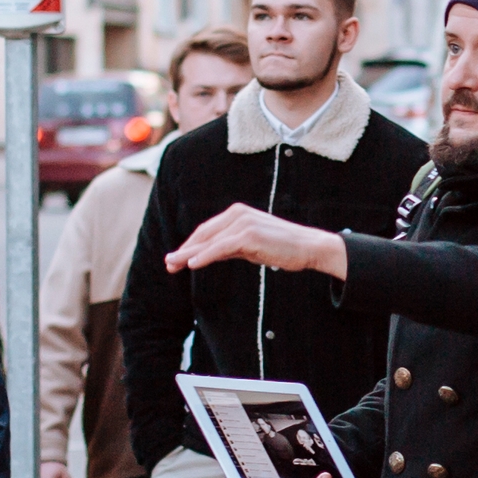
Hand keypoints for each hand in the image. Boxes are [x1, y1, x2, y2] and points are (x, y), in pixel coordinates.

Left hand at [167, 204, 347, 283]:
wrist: (308, 247)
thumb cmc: (282, 248)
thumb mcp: (251, 245)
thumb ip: (229, 247)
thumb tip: (206, 255)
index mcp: (237, 213)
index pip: (207, 230)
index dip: (190, 244)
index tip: (177, 258)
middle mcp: (237, 214)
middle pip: (203, 234)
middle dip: (184, 250)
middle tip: (168, 264)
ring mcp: (242, 223)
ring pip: (208, 241)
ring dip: (188, 254)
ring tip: (172, 265)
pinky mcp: (248, 235)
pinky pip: (220, 248)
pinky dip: (204, 256)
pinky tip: (191, 264)